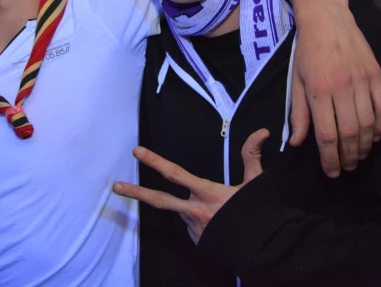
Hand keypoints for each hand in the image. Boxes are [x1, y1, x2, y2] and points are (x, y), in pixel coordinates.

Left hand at [113, 129, 269, 243]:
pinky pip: (192, 225)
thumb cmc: (259, 213)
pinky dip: (198, 219)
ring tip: (214, 209)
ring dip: (189, 206)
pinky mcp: (197, 241)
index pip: (175, 174)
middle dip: (135, 193)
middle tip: (116, 187)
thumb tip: (262, 131)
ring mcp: (194, 228)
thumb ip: (252, 155)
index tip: (137, 152)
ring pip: (182, 211)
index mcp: (207, 193)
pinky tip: (216, 221)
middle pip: (159, 200)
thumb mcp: (256, 182)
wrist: (264, 249)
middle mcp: (195, 211)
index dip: (155, 161)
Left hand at [290, 0, 380, 177]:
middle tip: (346, 168)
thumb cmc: (307, 51)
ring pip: (368, 124)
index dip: (330, 159)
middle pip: (350, 134)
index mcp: (318, 91)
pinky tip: (375, 137)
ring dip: (365, 146)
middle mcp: (342, 88)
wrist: (327, 18)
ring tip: (358, 156)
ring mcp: (362, 80)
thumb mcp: (296, 81)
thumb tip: (298, 143)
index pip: (327, 135)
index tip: (331, 172)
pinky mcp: (376, 74)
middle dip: (348, 157)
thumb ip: (298, 113)